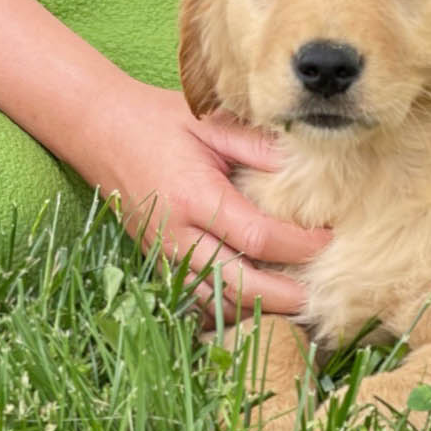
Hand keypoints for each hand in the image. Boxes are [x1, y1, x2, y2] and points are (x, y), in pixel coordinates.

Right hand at [85, 80, 330, 322]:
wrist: (101, 132)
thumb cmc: (158, 121)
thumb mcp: (209, 122)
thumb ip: (256, 146)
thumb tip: (304, 166)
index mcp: (196, 197)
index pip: (258, 237)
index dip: (298, 245)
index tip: (329, 237)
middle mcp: (179, 235)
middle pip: (241, 286)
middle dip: (286, 296)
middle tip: (321, 290)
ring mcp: (165, 255)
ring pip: (218, 302)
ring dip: (258, 309)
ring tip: (297, 304)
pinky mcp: (158, 263)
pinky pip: (197, 299)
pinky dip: (227, 307)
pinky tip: (255, 302)